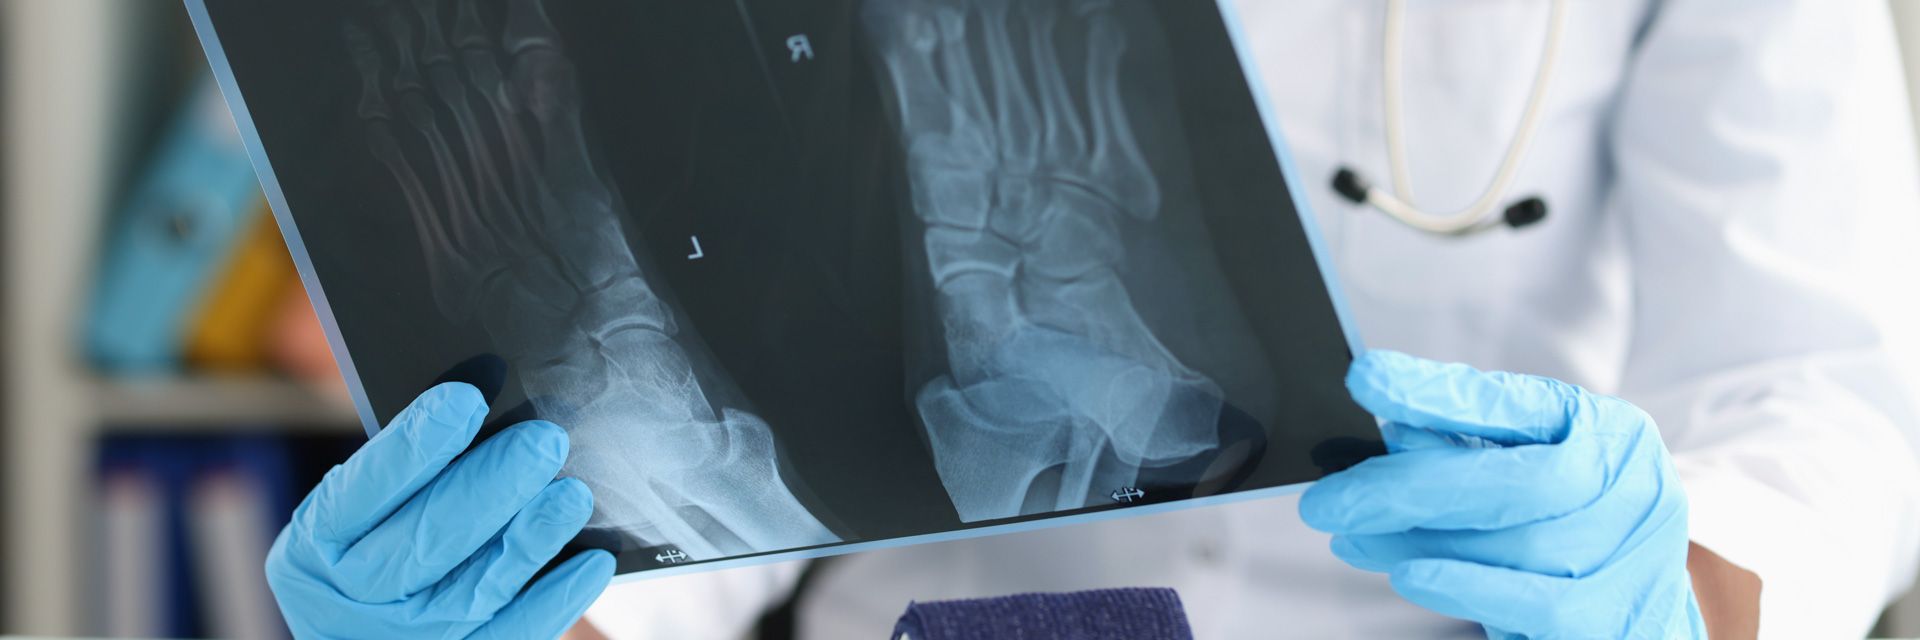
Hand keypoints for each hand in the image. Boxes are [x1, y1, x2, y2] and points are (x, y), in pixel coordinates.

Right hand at [266, 382, 614, 638]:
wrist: (361, 637)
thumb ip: (403, 477)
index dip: (416, 445)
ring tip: (573, 494)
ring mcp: (402, 639)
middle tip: (543, 441)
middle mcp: (352, 598)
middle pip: (426, 539)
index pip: (363, 488)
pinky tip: (591, 560)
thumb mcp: (358, 515)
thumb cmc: (373, 548)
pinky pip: (512, 634)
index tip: (466, 400)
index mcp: (317, 544)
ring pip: (475, 587)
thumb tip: (483, 416)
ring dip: (532, 537)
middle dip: (491, 484)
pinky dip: (556, 598)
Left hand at [1301, 351, 1703, 638]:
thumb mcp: (1526, 470)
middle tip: (1330, 500)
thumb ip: (1466, 450)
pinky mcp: (1620, 618)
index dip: (1437, 392)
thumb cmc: (1571, 525)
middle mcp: (1634, 483)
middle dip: (1409, 488)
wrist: (1640, 607)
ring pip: (1517, 546)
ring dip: (1419, 543)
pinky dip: (1463, 587)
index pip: (1514, 402)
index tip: (1366, 378)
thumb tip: (1392, 439)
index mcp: (1607, 429)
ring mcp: (1635, 553)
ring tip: (1357, 536)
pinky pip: (1537, 604)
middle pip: (1516, 482)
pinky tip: (1409, 575)